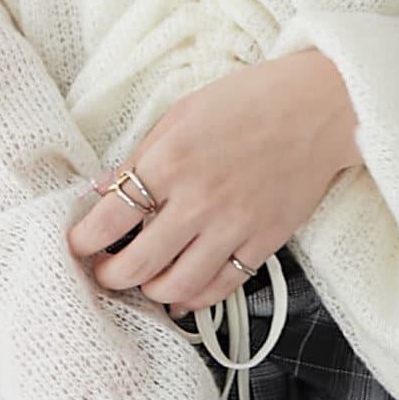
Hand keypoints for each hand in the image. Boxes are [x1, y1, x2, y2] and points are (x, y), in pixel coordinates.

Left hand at [66, 48, 359, 315]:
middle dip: (110, 276)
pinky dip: (196, 298)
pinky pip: (222, 285)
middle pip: (137, 263)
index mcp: (170, 162)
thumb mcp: (182, 114)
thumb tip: (103, 190)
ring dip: (151, 291)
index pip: (109, 217)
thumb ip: (141, 156)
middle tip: (104, 273)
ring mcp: (234, 227)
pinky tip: (182, 296)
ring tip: (143, 282)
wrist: (321, 108)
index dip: (83, 240)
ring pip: (177, 286)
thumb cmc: (251, 101)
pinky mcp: (264, 242)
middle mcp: (199, 201)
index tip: (77, 245)